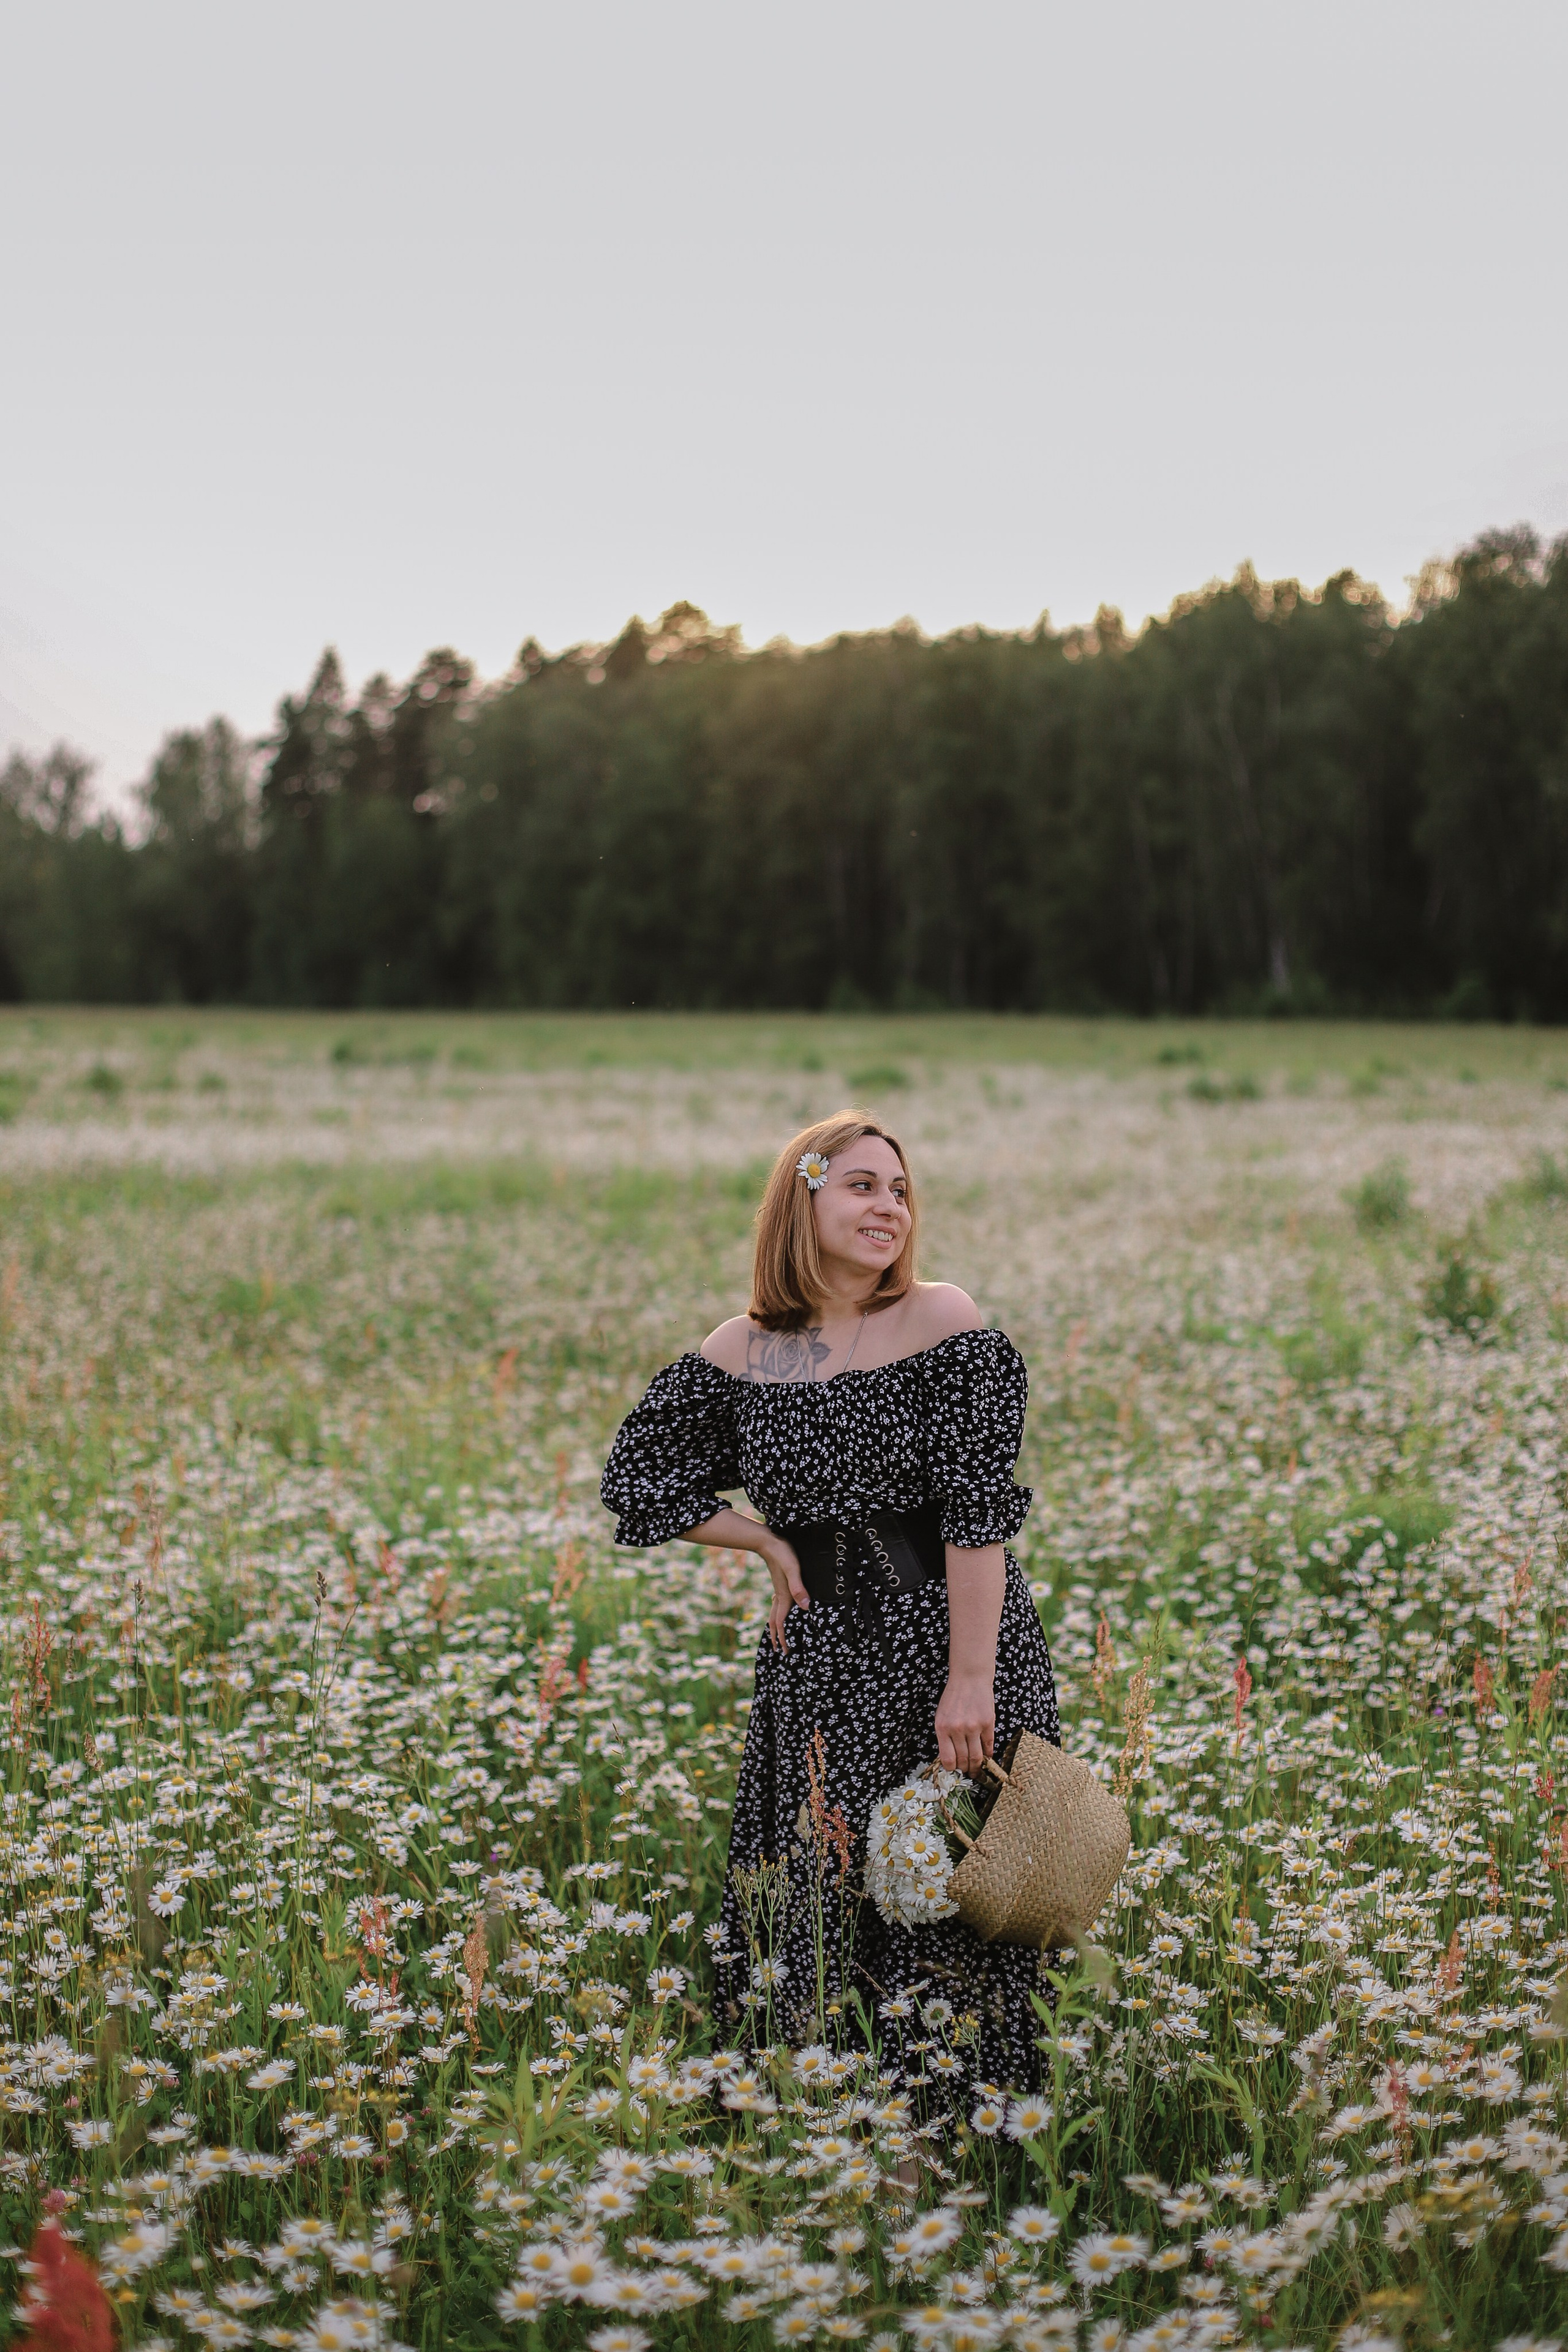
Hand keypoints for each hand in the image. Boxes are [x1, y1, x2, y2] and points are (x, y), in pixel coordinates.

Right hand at [761, 1536, 808, 1652]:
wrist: (768, 1542)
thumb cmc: (783, 1554)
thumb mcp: (793, 1569)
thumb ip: (799, 1588)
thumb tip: (806, 1607)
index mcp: (784, 1596)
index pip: (781, 1622)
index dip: (783, 1638)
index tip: (785, 1651)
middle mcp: (780, 1595)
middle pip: (775, 1621)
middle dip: (777, 1637)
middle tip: (780, 1651)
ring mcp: (778, 1589)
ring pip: (775, 1613)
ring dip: (777, 1627)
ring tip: (779, 1636)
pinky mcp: (779, 1583)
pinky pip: (778, 1604)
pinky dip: (779, 1614)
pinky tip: (784, 1609)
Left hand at [935, 1673, 994, 1773]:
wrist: (969, 1678)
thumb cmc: (953, 1697)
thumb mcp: (941, 1716)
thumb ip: (944, 1737)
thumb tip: (950, 1759)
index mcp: (942, 1728)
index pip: (947, 1759)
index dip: (952, 1769)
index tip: (955, 1771)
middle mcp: (958, 1729)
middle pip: (963, 1760)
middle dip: (965, 1770)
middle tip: (967, 1773)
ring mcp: (974, 1727)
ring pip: (977, 1757)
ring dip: (977, 1767)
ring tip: (976, 1770)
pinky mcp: (988, 1723)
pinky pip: (988, 1746)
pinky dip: (988, 1755)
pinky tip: (986, 1758)